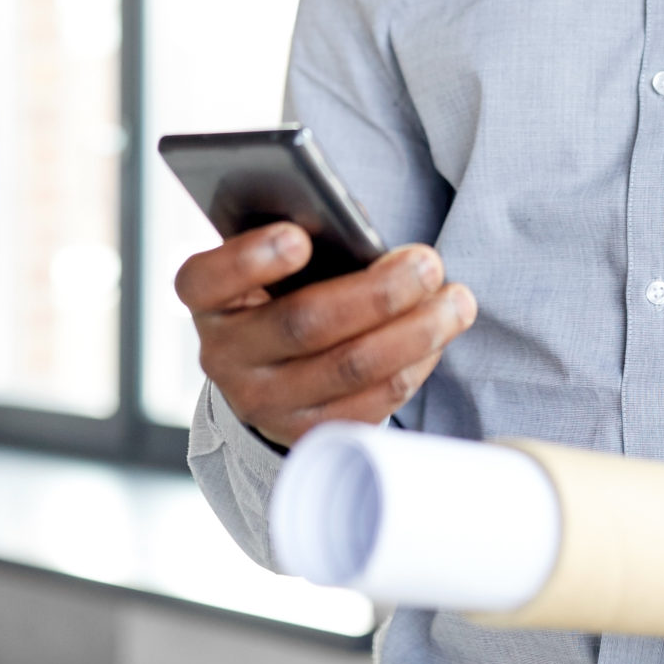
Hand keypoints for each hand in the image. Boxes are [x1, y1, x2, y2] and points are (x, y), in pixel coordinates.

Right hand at [176, 226, 476, 447]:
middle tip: (428, 263)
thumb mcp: (273, 260)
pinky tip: (438, 336)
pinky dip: (414, 365)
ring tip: (456, 301)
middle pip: (305, 323)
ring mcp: (263, 403)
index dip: (251, 260)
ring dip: (415, 331)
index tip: (300, 238)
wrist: (271, 369)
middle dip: (378, 292)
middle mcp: (224, 356)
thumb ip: (301, 238)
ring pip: (350, 368)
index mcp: (207, 299)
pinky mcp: (306, 434)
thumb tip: (360, 228)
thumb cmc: (283, 288)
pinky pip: (371, 404)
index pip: (208, 278)